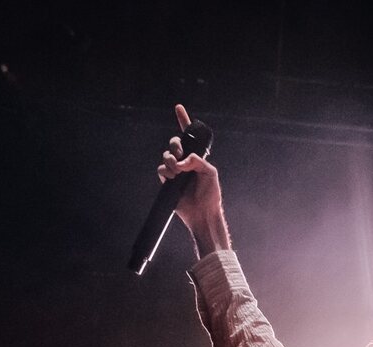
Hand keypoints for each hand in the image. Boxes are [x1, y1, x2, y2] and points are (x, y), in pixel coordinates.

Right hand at [157, 103, 228, 254]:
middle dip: (175, 146)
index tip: (178, 107)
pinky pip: (161, 169)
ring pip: (166, 156)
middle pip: (174, 143)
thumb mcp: (210, 173)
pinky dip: (166, 171)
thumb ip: (197, 161)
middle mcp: (185, 162)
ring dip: (170, 160)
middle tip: (180, 155)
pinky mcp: (167, 182)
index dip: (183, 121)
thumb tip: (182, 161)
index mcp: (197, 157)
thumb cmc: (211, 194)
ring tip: (177, 172)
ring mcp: (176, 171)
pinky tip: (173, 178)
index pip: (189, 136)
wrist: (202, 214)